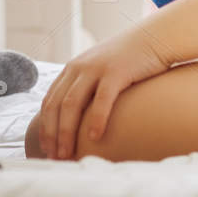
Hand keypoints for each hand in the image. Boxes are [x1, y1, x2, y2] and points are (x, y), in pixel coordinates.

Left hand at [31, 28, 170, 158]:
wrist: (152, 38)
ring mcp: (95, 69)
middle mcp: (78, 68)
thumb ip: (88, 91)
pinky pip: (101, 98)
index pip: (49, 101)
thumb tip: (81, 123)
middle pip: (56, 105)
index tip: (46, 150)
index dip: (45, 127)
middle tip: (54, 158)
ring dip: (67, 132)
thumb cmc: (128, 62)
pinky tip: (94, 137)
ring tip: (67, 153)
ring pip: (72, 103)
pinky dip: (96, 119)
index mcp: (72, 70)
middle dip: (52, 134)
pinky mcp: (116, 71)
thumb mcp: (100, 73)